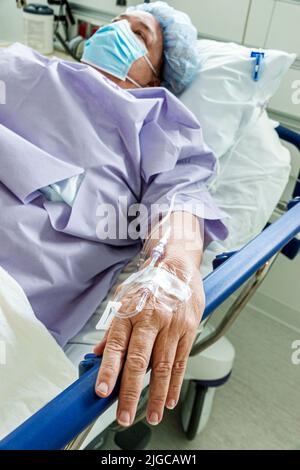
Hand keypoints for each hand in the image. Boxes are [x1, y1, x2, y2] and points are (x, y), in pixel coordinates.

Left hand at [93, 255, 204, 426]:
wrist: (178, 264)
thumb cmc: (149, 281)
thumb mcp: (124, 299)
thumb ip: (112, 329)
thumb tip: (98, 354)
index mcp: (131, 311)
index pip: (116, 345)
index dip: (108, 370)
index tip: (102, 391)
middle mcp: (152, 318)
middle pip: (140, 360)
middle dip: (131, 392)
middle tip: (125, 414)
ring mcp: (172, 325)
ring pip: (164, 366)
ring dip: (157, 395)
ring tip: (152, 415)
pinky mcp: (189, 329)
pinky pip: (182, 360)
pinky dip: (175, 382)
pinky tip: (170, 398)